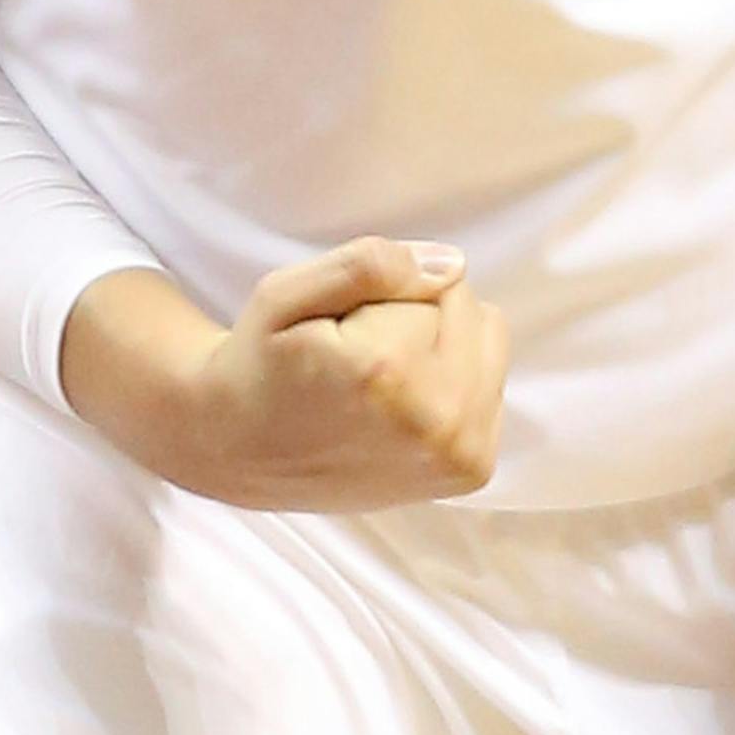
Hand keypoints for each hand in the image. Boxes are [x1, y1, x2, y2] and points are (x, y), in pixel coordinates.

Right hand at [59, 240, 508, 510]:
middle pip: (469, 308)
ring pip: (487, 340)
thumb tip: (453, 266)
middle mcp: (436, 424)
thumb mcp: (288, 292)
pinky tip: (405, 400)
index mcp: (387, 374)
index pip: (439, 281)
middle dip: (418, 313)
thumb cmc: (262, 361)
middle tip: (358, 353)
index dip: (387, 292)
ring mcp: (460, 455)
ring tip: (382, 377)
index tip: (341, 329)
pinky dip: (454, 378)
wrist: (243, 449)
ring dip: (442, 344)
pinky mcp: (471, 469)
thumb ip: (367, 265)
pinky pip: (492, 381)